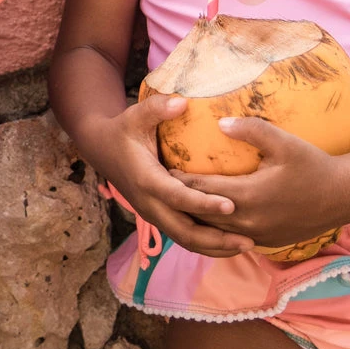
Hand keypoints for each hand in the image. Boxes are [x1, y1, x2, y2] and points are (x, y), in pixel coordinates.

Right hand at [85, 95, 256, 259]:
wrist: (101, 149)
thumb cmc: (123, 130)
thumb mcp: (135, 116)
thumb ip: (157, 108)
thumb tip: (182, 102)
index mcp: (146, 181)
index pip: (177, 198)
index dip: (203, 204)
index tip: (230, 206)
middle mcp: (150, 204)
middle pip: (184, 231)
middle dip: (216, 239)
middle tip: (248, 240)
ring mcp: (154, 214)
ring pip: (185, 240)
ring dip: (215, 246)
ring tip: (245, 246)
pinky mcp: (159, 217)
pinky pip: (183, 236)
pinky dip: (206, 244)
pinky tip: (229, 243)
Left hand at [171, 117, 349, 248]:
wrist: (343, 197)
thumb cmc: (314, 166)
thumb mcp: (285, 143)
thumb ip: (252, 130)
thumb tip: (220, 123)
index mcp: (248, 196)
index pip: (202, 189)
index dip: (180, 179)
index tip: (165, 167)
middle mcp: (247, 221)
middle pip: (202, 214)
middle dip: (182, 200)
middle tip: (164, 185)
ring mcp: (256, 236)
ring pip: (215, 230)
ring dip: (197, 217)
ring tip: (180, 202)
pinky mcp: (265, 242)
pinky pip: (232, 236)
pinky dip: (217, 227)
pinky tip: (211, 216)